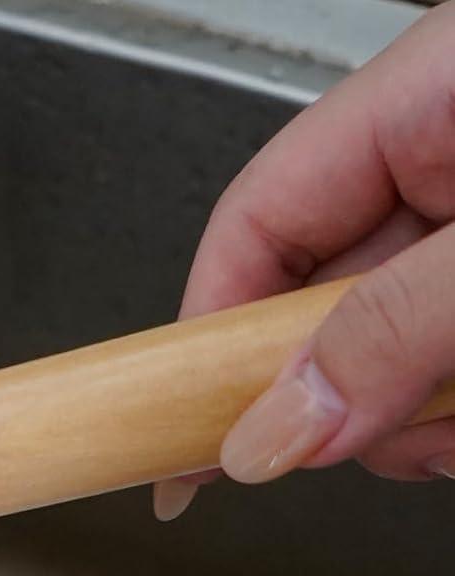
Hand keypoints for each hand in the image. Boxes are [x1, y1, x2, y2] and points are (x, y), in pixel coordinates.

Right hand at [155, 6, 454, 519]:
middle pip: (317, 307)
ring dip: (414, 416)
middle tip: (377, 437)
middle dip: (339, 397)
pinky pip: (447, 365)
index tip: (181, 442)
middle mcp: (451, 157)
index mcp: (427, 98)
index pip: (253, 226)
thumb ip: (391, 335)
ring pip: (390, 352)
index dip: (203, 338)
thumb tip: (270, 436)